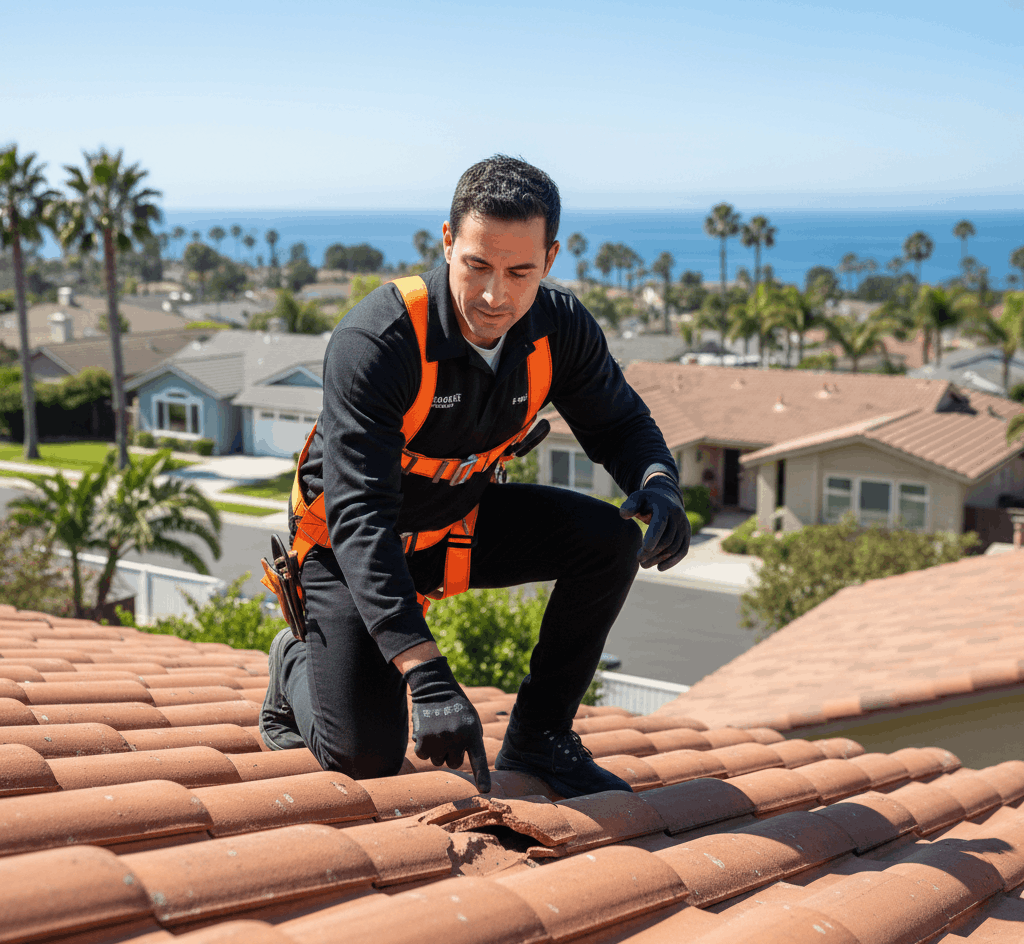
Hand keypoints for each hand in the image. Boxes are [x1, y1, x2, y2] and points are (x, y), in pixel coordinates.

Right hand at [403, 656, 490, 792]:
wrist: (436, 688)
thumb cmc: (457, 707)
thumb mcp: (472, 720)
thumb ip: (472, 741)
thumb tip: (462, 763)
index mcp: (471, 733)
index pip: (479, 760)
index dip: (482, 777)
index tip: (485, 791)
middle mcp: (456, 738)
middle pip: (453, 763)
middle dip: (451, 753)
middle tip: (449, 735)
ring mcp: (438, 739)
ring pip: (437, 761)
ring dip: (437, 750)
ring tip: (438, 731)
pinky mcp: (422, 738)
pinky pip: (423, 755)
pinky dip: (423, 746)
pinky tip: (426, 731)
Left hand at [619, 475, 690, 570]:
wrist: (665, 498)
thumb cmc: (646, 501)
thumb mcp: (637, 498)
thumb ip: (630, 505)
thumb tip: (624, 514)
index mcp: (664, 506)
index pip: (661, 522)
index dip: (654, 536)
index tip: (644, 548)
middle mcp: (677, 516)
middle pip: (667, 539)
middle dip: (653, 552)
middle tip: (638, 559)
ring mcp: (684, 525)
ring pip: (674, 547)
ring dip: (659, 559)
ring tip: (644, 565)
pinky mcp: (687, 534)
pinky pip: (683, 550)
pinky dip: (673, 561)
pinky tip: (660, 568)